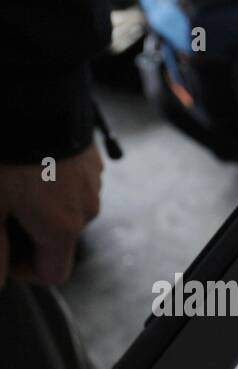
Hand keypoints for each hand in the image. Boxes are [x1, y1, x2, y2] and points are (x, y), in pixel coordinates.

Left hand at [0, 144, 102, 287]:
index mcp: (61, 229)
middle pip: (57, 238)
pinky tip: (25, 155)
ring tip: (9, 174)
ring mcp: (93, 181)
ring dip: (38, 201)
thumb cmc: (5, 150)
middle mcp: (86, 210)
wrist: (31, 90)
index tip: (0, 250)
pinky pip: (70, 179)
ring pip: (63, 207)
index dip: (22, 270)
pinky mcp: (91, 156)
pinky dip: (49, 177)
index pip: (53, 274)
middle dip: (26, 229)